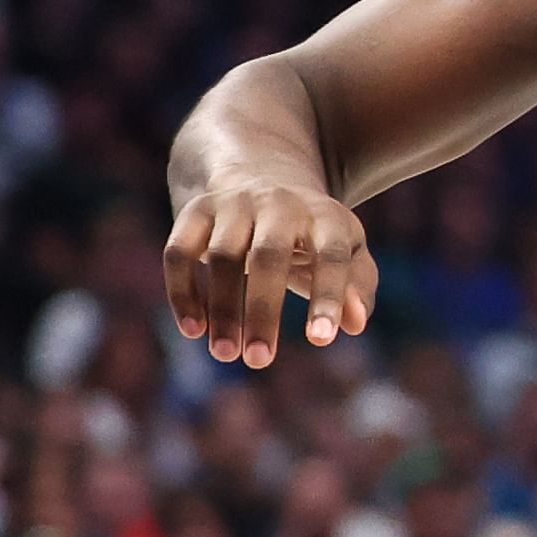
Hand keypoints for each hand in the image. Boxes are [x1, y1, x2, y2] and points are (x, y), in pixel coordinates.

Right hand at [165, 176, 377, 366]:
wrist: (263, 175)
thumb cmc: (314, 233)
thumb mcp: (348, 251)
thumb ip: (358, 286)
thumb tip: (354, 323)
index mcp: (326, 217)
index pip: (331, 256)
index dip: (328, 296)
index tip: (321, 340)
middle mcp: (279, 204)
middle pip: (269, 256)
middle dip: (262, 311)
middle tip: (259, 361)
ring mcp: (233, 204)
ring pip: (221, 256)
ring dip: (223, 309)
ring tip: (226, 354)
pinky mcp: (196, 211)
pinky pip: (179, 252)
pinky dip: (182, 292)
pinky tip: (193, 330)